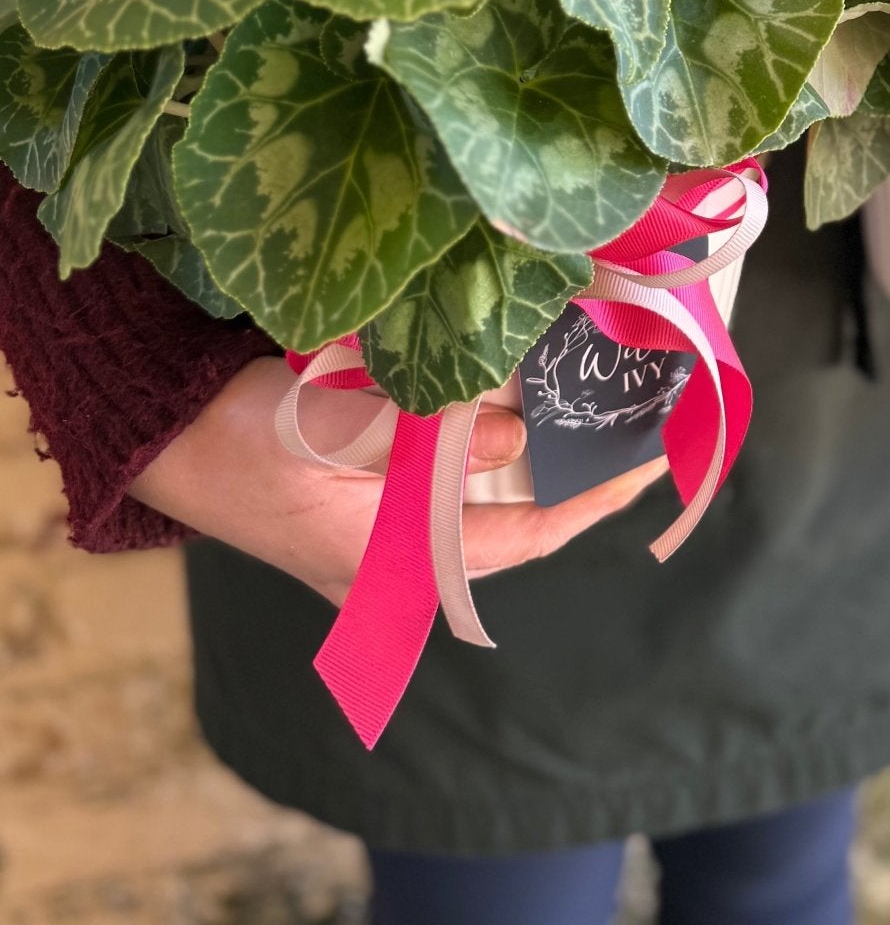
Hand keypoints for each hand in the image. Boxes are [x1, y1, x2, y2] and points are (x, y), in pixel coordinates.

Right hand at [128, 356, 664, 605]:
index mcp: (390, 559)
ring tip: (593, 414)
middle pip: (513, 531)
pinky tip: (518, 410)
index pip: (522, 540)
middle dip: (574, 484)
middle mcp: (394, 565)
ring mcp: (379, 543)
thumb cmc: (234, 433)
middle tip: (635, 426)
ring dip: (536, 468)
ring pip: (485, 510)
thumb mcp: (327, 424)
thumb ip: (421, 435)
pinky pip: (449, 491)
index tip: (649, 468)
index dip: (590, 504)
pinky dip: (489, 456)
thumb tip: (514, 441)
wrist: (155, 436)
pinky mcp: (365, 510)